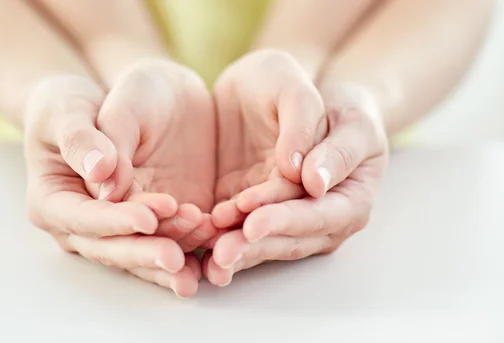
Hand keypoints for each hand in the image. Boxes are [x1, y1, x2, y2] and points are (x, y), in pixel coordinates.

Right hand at [24, 65, 214, 297]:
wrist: (100, 100)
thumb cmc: (71, 104)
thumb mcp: (68, 110)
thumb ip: (82, 141)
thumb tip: (102, 177)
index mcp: (52, 202)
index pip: (83, 220)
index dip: (114, 223)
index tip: (147, 218)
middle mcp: (83, 227)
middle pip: (114, 248)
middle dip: (146, 253)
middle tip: (175, 258)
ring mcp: (118, 227)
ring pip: (145, 251)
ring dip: (176, 251)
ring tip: (207, 240)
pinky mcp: (150, 220)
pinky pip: (170, 238)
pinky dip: (193, 243)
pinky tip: (217, 242)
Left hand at [206, 51, 388, 285]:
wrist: (300, 101)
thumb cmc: (333, 103)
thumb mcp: (346, 111)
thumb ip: (331, 144)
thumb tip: (312, 181)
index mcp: (353, 198)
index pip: (320, 215)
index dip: (287, 221)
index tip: (254, 222)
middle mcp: (323, 220)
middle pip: (289, 240)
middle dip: (254, 247)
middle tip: (222, 252)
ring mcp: (288, 222)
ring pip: (263, 243)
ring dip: (236, 251)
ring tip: (210, 258)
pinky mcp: (258, 216)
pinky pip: (241, 233)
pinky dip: (222, 240)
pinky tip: (199, 247)